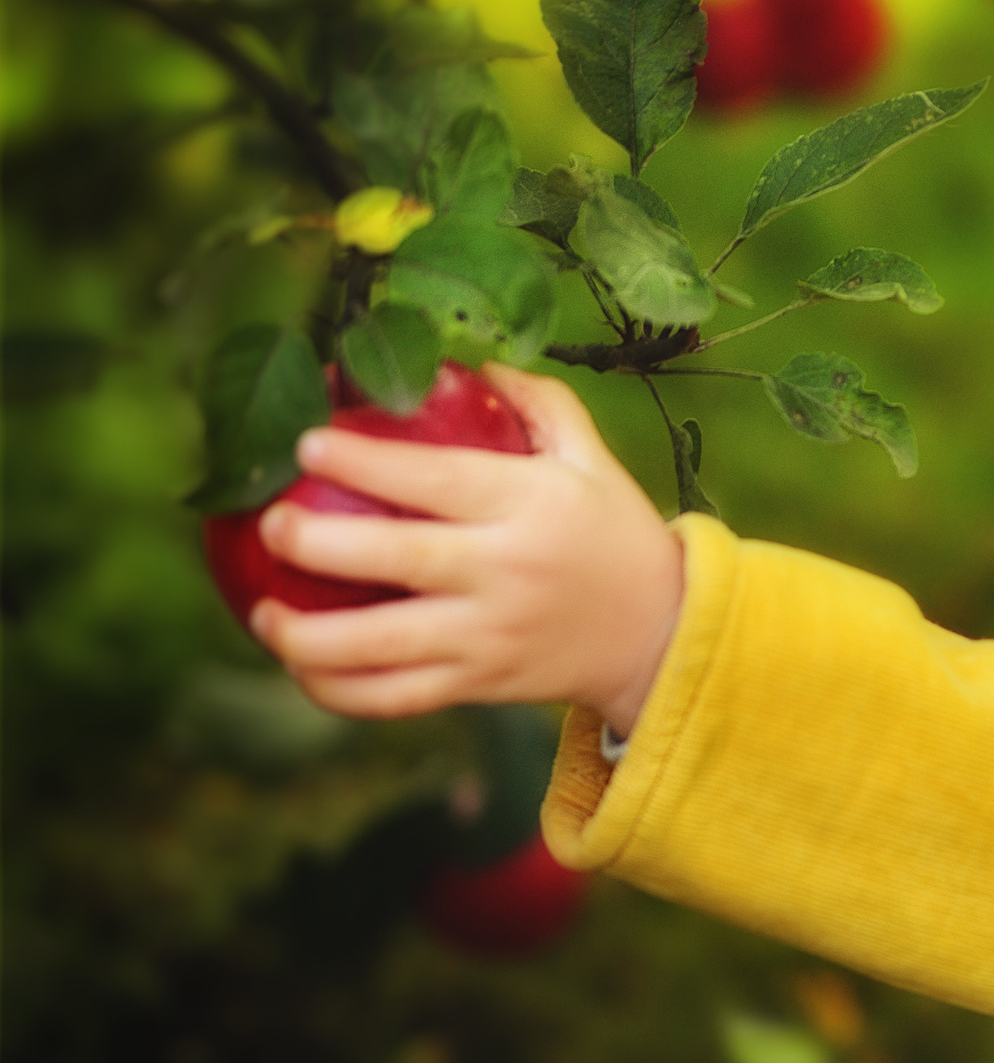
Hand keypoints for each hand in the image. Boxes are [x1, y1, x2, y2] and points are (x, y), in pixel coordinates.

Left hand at [251, 365, 683, 730]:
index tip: (306, 445)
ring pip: (382, 648)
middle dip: (317, 544)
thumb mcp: (593, 459)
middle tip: (270, 525)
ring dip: (308, 637)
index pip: (436, 481)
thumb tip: (474, 363)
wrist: (661, 633)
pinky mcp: (478, 685)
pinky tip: (302, 668)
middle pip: (397, 562)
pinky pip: (394, 699)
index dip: (365, 464)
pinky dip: (337, 692)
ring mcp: (489, 637)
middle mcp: (506, 574)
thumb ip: (541, 404)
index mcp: (530, 507)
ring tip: (264, 615)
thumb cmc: (616, 533)